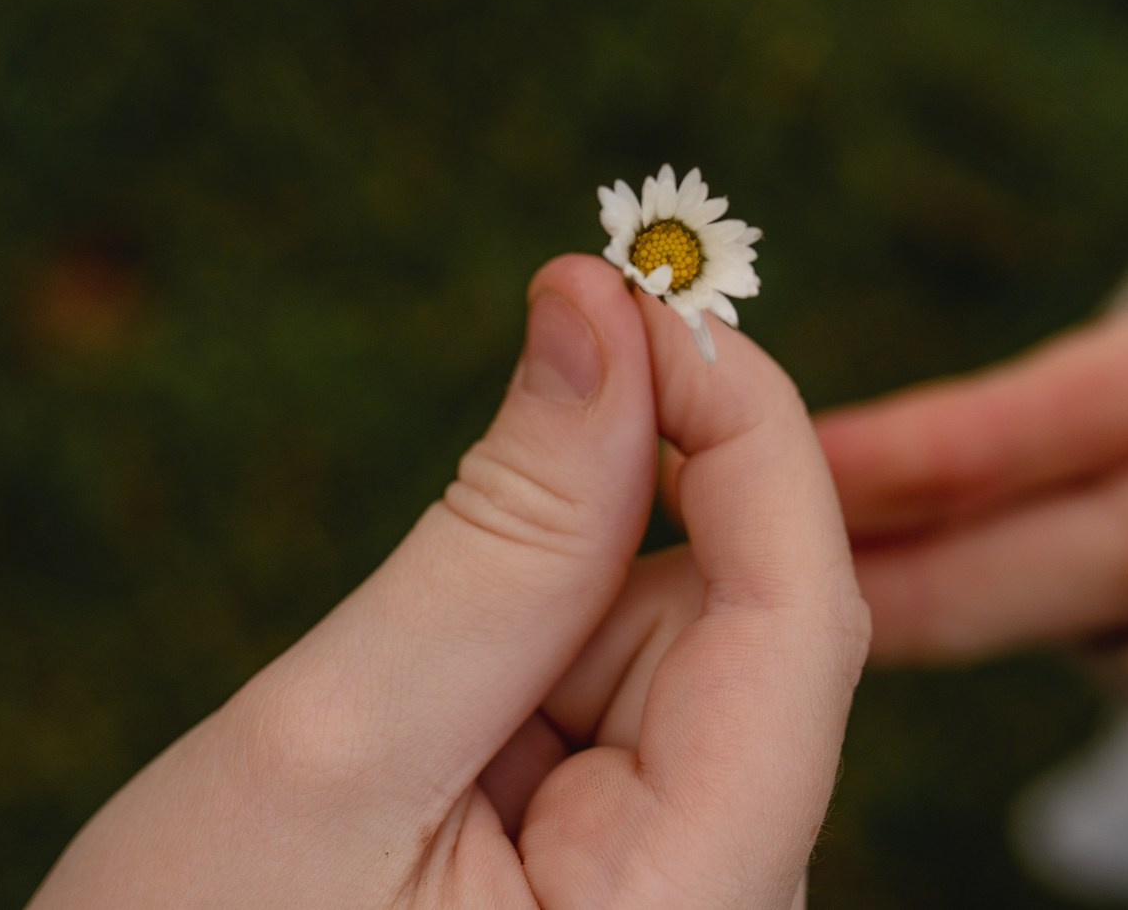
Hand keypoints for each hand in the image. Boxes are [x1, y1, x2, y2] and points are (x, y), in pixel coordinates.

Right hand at [30, 255, 867, 909]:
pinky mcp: (628, 901)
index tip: (616, 280)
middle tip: (425, 580)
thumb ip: (499, 535)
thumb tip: (603, 308)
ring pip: (662, 668)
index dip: (732, 421)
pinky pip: (616, 730)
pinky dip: (512, 691)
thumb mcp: (329, 754)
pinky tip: (406, 774)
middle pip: (731, 634)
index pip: (798, 614)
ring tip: (374, 762)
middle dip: (584, 549)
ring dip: (524, 636)